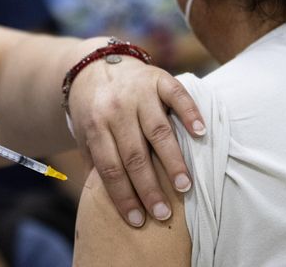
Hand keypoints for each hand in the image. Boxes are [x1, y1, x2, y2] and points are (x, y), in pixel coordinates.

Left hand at [67, 48, 203, 227]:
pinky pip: (177, 96)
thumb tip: (105, 203)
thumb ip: (94, 163)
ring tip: (184, 187)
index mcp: (95, 125)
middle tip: (163, 213)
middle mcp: (116, 108)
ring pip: (158, 130)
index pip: (110, 167)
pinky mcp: (158, 78)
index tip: (138, 220)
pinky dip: (190, 113)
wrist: (95, 64)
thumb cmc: (93, 109)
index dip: (123, 196)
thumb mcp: (85, 134)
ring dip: (173, 160)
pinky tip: (200, 133)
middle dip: (149, 187)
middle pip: (134, 154)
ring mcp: (138, 92)